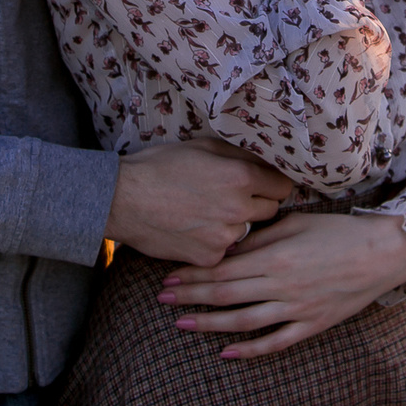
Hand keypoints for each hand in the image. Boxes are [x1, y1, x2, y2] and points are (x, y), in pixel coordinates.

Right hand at [106, 139, 295, 267]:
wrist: (123, 199)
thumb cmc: (161, 166)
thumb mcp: (203, 147)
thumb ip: (240, 156)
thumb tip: (266, 163)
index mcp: (241, 177)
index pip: (282, 187)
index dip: (272, 184)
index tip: (264, 186)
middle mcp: (239, 209)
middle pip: (270, 212)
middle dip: (257, 205)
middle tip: (234, 200)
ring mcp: (225, 237)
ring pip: (246, 232)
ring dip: (235, 225)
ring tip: (208, 214)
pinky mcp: (209, 257)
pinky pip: (224, 251)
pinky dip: (213, 243)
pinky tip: (194, 231)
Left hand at [158, 211, 405, 359]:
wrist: (383, 253)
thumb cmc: (339, 231)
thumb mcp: (297, 223)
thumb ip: (262, 237)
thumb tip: (228, 246)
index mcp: (275, 256)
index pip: (223, 269)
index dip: (194, 274)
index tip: (169, 276)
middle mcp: (281, 285)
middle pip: (225, 294)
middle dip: (191, 296)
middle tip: (162, 298)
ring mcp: (296, 308)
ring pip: (243, 321)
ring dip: (210, 324)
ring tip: (182, 324)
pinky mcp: (312, 324)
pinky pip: (275, 342)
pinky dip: (250, 350)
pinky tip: (227, 353)